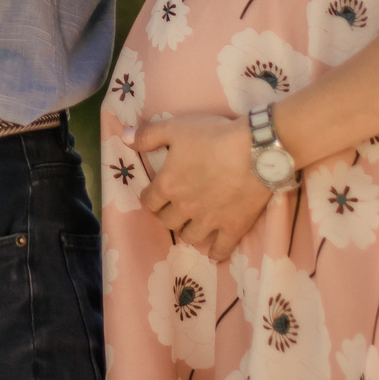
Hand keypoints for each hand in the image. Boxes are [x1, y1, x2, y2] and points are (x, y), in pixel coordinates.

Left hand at [129, 113, 273, 259]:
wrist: (255, 151)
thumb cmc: (212, 136)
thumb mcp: (175, 127)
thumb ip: (147, 135)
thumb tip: (123, 139)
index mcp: (168, 185)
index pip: (149, 201)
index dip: (150, 198)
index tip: (155, 195)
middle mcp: (184, 208)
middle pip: (167, 221)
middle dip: (167, 215)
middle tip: (174, 208)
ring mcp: (209, 221)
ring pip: (190, 237)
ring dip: (188, 232)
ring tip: (192, 226)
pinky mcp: (233, 228)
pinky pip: (221, 249)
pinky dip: (215, 252)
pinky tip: (214, 251)